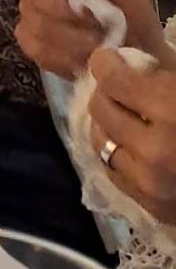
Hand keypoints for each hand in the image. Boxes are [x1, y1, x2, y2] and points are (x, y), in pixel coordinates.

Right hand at [11, 0, 165, 77]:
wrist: (140, 62)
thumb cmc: (134, 21)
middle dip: (65, 9)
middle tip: (97, 23)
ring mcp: (29, 15)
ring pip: (35, 21)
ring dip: (70, 36)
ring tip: (97, 44)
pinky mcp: (30, 44)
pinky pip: (34, 46)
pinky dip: (62, 54)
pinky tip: (81, 58)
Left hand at [88, 48, 175, 224]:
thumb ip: (167, 75)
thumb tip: (133, 64)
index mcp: (172, 110)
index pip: (113, 79)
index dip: (107, 64)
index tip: (110, 59)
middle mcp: (155, 150)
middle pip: (101, 108)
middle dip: (107, 92)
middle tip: (121, 88)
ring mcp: (150, 184)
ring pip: (101, 142)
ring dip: (109, 124)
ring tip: (125, 117)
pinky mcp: (153, 208)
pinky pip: (114, 172)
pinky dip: (120, 154)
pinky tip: (135, 145)